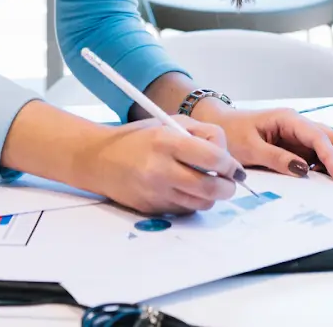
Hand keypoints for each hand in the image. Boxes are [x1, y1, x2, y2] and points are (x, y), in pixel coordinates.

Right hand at [71, 116, 245, 214]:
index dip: (230, 165)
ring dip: (211, 196)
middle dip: (227, 187)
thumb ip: (203, 134)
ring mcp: (155, 192)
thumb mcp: (170, 122)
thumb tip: (228, 159)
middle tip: (229, 181)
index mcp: (167, 142)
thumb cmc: (139, 137)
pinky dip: (191, 202)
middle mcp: (160, 169)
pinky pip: (184, 210)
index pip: (213, 158)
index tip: (233, 167)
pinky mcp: (152, 209)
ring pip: (201, 204)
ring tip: (206, 183)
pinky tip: (183, 189)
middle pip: (211, 188)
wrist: (99, 160)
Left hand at [192, 104, 332, 182]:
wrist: (218, 126)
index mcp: (287, 119)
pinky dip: (323, 165)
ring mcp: (297, 134)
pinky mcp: (294, 145)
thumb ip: (276, 158)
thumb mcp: (250, 148)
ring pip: (325, 145)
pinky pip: (314, 154)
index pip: (318, 136)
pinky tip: (323, 180)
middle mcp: (296, 124)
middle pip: (329, 137)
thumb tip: (302, 170)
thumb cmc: (230, 132)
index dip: (331, 156)